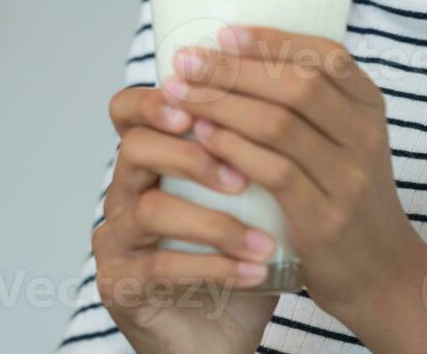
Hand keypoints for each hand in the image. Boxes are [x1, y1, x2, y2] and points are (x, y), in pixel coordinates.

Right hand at [91, 83, 279, 353]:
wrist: (221, 334)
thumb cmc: (238, 258)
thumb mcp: (255, 201)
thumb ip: (264, 154)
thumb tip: (309, 97)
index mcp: (150, 159)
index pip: (130, 109)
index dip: (157, 101)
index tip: (203, 108)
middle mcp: (124, 192)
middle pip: (135, 148)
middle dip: (191, 156)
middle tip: (240, 178)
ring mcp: (117, 240)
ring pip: (149, 209)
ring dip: (213, 223)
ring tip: (261, 240)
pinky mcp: (119, 285)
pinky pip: (159, 268)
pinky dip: (213, 268)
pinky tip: (254, 271)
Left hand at [162, 25, 426, 333]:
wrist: (380, 272)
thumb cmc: (345, 196)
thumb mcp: (344, 140)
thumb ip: (309, 104)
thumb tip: (234, 56)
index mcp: (368, 106)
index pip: (325, 55)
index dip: (273, 39)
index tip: (224, 32)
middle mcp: (365, 135)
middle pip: (296, 85)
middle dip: (234, 69)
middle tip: (186, 62)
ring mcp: (349, 178)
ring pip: (279, 124)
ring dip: (222, 105)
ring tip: (180, 95)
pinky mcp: (325, 219)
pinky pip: (275, 173)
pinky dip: (234, 149)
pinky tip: (203, 137)